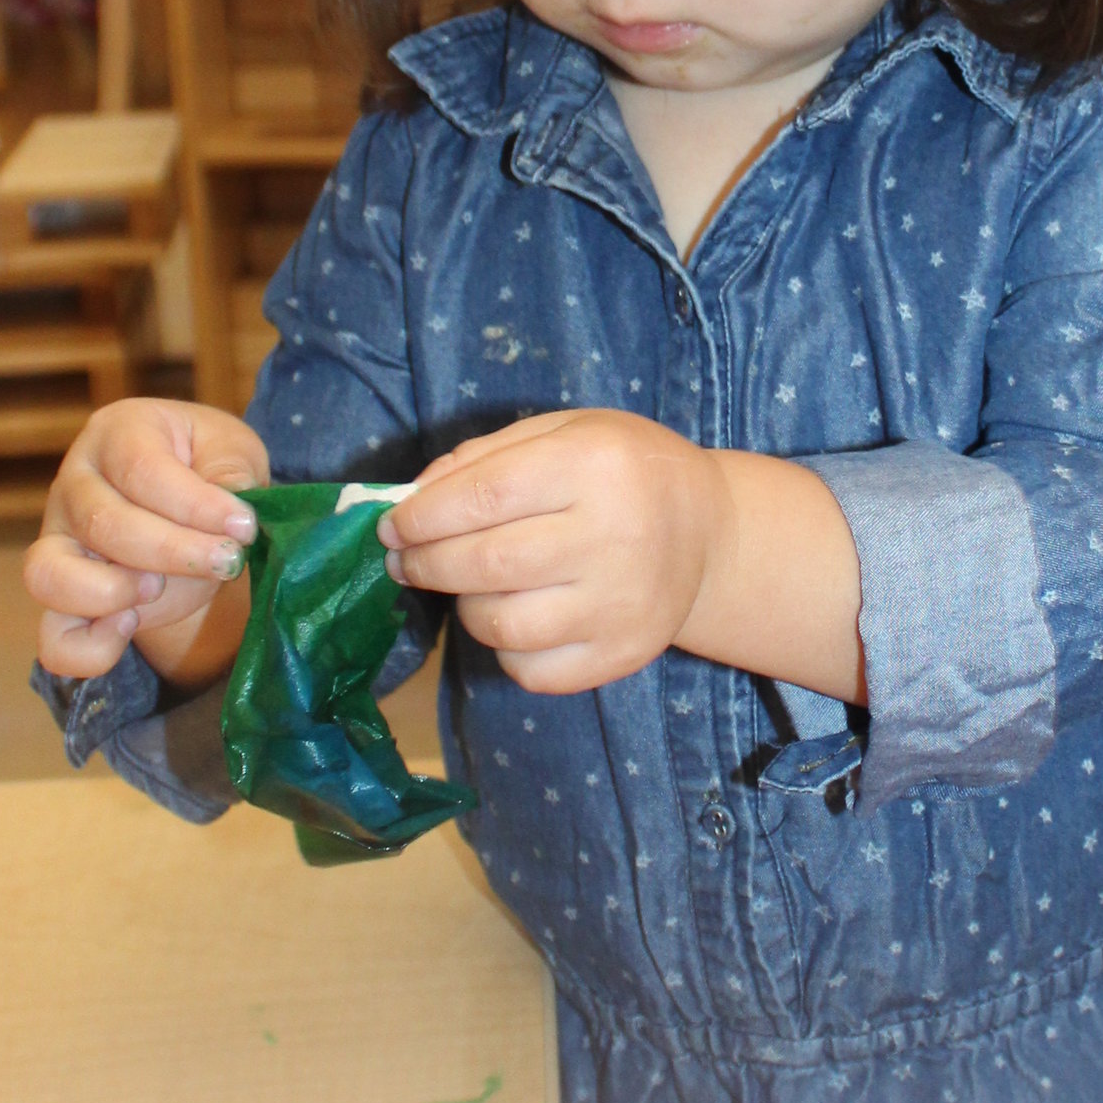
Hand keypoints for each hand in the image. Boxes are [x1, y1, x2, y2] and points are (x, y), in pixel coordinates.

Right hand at [26, 397, 267, 683]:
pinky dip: (88, 649)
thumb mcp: (230, 451)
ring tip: (159, 588)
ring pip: (49, 574)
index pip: (142, 470)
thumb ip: (231, 471)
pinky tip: (129, 629)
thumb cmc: (207, 467)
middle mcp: (73, 483)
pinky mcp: (61, 596)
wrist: (188, 507)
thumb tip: (234, 501)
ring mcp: (56, 541)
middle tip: (227, 561)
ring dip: (112, 592)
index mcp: (116, 434)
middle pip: (103, 523)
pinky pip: (54, 638)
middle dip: (175, 552)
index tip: (244, 527)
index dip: (195, 505)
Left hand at [381, 410, 719, 693]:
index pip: (485, 496)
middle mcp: (613, 537)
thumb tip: (414, 499)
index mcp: (596, 467)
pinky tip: (513, 618)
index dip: (423, 515)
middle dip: (425, 563)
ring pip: (502, 625)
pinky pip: (530, 669)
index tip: (392, 525)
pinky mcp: (621, 655)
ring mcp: (619, 605)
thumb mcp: (567, 433)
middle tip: (405, 559)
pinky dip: (503, 648)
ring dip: (463, 606)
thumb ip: (487, 457)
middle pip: (487, 564)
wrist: (710, 533)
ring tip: (467, 586)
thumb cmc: (625, 471)